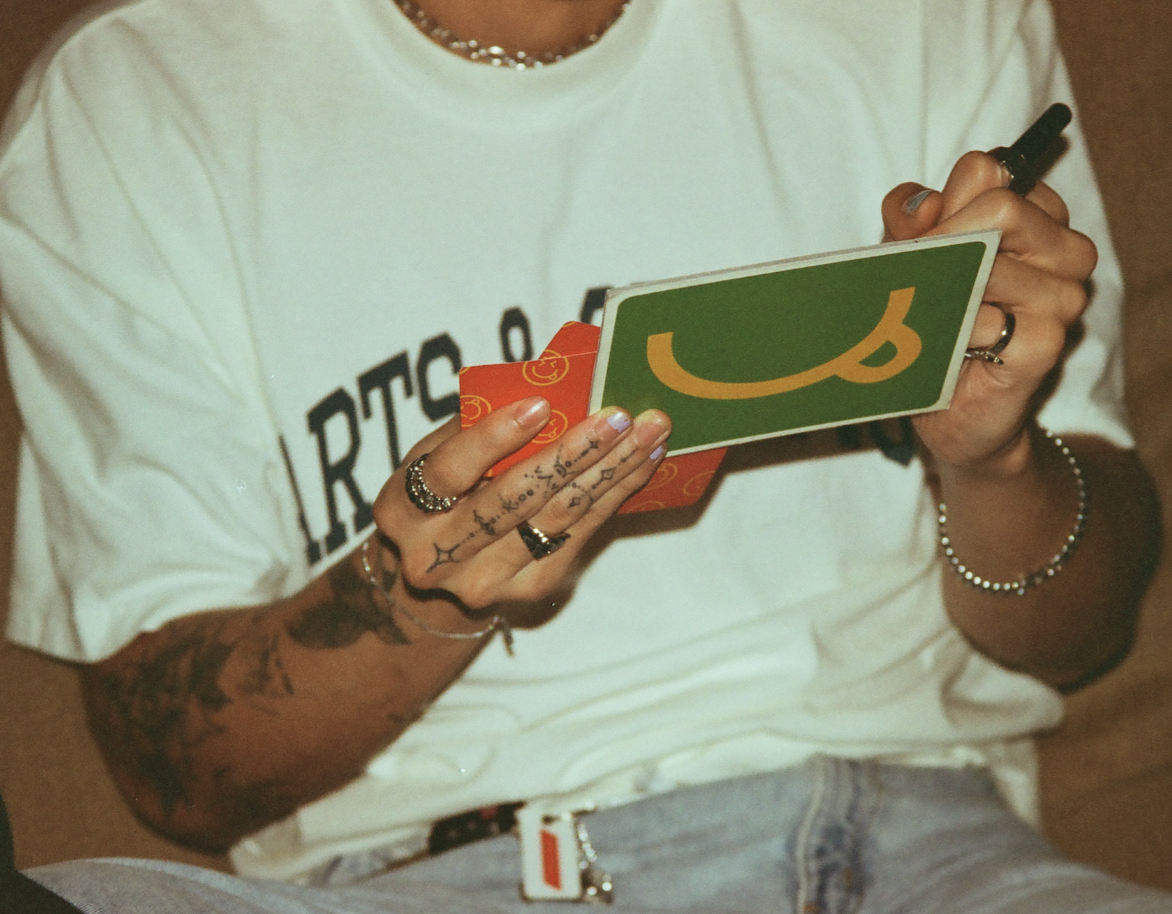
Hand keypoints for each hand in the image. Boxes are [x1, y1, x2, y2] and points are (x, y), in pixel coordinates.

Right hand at [372, 397, 670, 611]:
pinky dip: (615, 494)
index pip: (451, 471)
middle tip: (618, 416)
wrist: (439, 573)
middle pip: (514, 499)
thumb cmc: (444, 492)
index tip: (541, 405)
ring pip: (556, 517)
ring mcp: (484, 580)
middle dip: (573, 453)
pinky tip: (641, 462)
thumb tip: (546, 382)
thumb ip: (473, 426)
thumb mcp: (436, 456)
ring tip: (646, 433)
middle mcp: (435, 555)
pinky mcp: (528, 589)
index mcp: (401, 508)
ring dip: (610, 471)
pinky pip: (580, 534)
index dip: (495, 438)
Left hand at [881, 151, 1097, 473]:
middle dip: (943, 240)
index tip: (923, 237)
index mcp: (1038, 216)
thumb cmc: (936, 322)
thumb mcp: (913, 257)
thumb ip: (911, 220)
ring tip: (936, 317)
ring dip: (944, 292)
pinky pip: (986, 319)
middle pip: (1000, 207)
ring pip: (991, 263)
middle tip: (921, 276)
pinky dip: (953, 331)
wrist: (951, 406)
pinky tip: (951, 345)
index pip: (988, 170)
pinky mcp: (1047, 343)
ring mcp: (1063, 297)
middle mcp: (1065, 250)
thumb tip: (923, 206)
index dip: (942, 202)